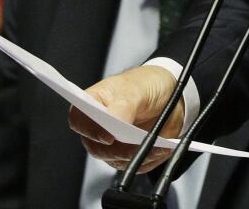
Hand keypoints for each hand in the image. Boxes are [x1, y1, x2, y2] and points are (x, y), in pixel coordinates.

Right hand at [68, 65, 184, 172]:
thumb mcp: (136, 89)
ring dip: (137, 154)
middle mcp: (98, 126)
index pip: (78, 119)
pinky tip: (163, 147)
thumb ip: (123, 105)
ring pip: (116, 160)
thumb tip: (114, 121)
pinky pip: (135, 165)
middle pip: (96, 147)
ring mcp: (112, 143)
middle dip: (118, 148)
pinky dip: (150, 158)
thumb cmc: (146, 84)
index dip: (89, 130)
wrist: (170, 94)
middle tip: (138, 141)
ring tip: (158, 143)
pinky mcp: (128, 155)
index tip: (109, 136)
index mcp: (93, 102)